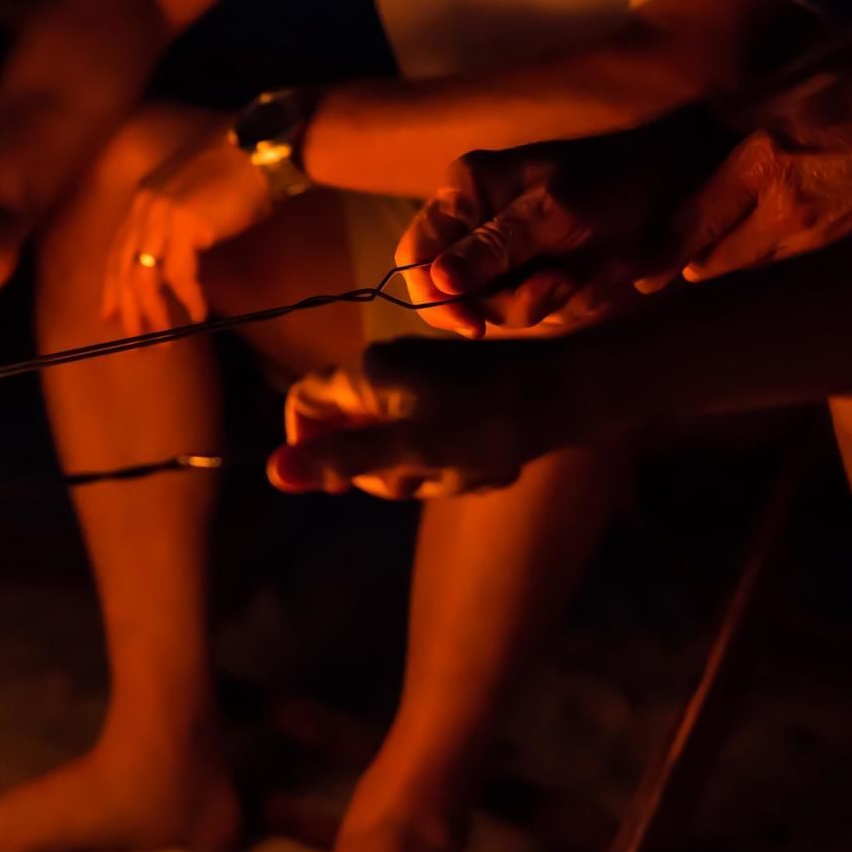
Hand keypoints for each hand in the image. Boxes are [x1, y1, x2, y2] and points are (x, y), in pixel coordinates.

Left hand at [106, 120, 271, 335]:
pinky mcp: (184, 224)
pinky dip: (188, 299)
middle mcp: (144, 208)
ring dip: (156, 315)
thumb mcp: (192, 202)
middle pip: (124, 271)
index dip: (113, 289)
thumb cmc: (235, 176)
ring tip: (167, 340)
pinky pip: (179, 275)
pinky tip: (198, 314)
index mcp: (142, 201)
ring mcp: (161, 215)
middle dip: (130, 312)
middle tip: (138, 344)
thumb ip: (174, 230)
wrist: (259, 152)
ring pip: (145, 279)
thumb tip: (171, 271)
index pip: (116, 254)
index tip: (111, 318)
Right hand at [267, 339, 564, 499]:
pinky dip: (457, 461)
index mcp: (369, 373)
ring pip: (400, 444)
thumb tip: (273, 473)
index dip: (307, 446)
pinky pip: (436, 439)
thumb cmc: (492, 420)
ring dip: (431, 472)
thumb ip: (342, 460)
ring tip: (474, 472)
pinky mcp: (461, 394)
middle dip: (389, 471)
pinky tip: (493, 465)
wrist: (578, 390)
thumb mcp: (411, 450)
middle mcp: (390, 369)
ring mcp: (427, 381)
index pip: (304, 403)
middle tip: (431, 479)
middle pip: (354, 432)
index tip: (339, 482)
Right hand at [399, 115, 728, 337]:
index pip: (414, 256)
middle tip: (564, 282)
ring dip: (560, 301)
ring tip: (606, 270)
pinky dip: (583, 301)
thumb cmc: (615, 180)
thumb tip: (438, 283)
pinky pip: (544, 312)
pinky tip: (615, 273)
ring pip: (504, 310)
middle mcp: (478, 225)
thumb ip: (494, 247)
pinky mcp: (543, 275)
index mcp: (465, 193)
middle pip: (459, 295)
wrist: (682, 181)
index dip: (434, 296)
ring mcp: (511, 254)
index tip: (474, 324)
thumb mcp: (555, 212)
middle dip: (516, 300)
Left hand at [643, 69, 851, 286]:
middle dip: (687, 264)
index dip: (660, 252)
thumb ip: (756, 97)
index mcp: (765, 166)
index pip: (695, 222)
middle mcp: (787, 209)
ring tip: (698, 261)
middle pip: (722, 256)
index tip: (632, 274)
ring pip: (758, 256)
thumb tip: (714, 112)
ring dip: (725, 260)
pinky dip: (762, 250)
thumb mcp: (816, 69)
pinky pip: (792, 249)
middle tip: (653, 272)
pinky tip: (758, 238)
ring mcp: (825, 227)